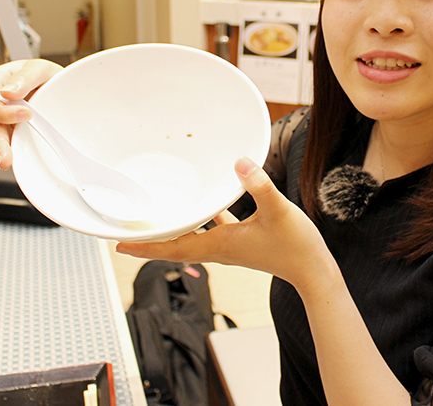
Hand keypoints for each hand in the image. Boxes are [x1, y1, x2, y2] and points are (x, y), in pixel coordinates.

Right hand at [0, 59, 62, 169]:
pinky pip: (8, 142)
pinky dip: (12, 151)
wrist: (59, 85)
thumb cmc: (45, 75)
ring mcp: (1, 117)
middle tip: (7, 155)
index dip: (1, 111)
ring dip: (1, 150)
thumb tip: (7, 92)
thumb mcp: (40, 68)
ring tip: (6, 162)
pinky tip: (14, 160)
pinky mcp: (11, 130)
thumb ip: (24, 77)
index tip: (26, 114)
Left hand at [117, 157, 337, 294]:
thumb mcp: (278, 211)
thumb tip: (239, 163)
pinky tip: (206, 207)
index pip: (174, 248)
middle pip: (175, 247)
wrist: (313, 270)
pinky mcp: (241, 243)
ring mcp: (230, 247)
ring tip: (157, 221)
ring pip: (191, 240)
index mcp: (221, 244)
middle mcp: (220, 249)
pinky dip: (201, 223)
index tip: (119, 245)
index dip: (146, 247)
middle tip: (126, 233)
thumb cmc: (295, 245)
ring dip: (173, 232)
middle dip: (151, 241)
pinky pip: (212, 232)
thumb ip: (259, 186)